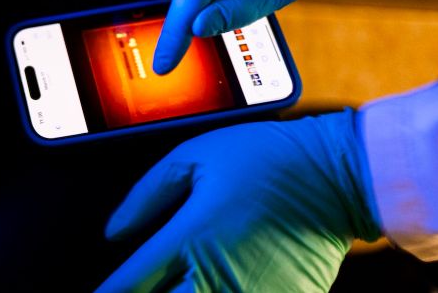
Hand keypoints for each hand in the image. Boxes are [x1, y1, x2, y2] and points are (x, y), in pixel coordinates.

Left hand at [99, 112, 380, 292]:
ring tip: (177, 285)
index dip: (108, 291)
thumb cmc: (266, 159)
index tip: (99, 291)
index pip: (131, 283)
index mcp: (190, 239)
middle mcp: (217, 277)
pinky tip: (210, 286)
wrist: (339, 175)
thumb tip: (114, 230)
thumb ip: (146, 196)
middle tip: (137, 290)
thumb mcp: (193, 158)